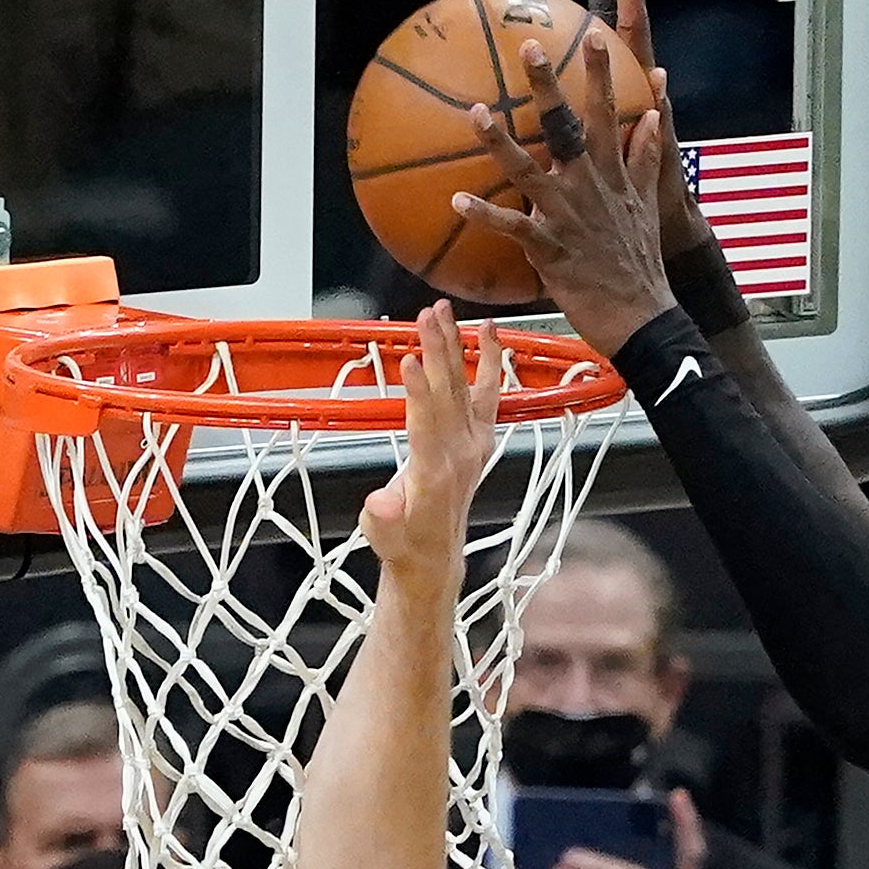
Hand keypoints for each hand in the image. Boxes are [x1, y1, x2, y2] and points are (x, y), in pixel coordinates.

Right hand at [357, 302, 503, 579]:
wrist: (434, 556)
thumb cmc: (404, 543)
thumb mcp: (384, 537)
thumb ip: (383, 518)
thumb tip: (380, 503)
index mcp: (434, 472)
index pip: (425, 423)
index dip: (417, 392)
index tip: (408, 360)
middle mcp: (460, 453)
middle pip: (447, 393)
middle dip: (436, 351)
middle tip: (427, 315)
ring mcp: (473, 444)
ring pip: (463, 385)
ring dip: (454, 346)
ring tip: (444, 312)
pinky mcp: (480, 438)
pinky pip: (488, 394)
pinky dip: (488, 363)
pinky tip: (486, 333)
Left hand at [461, 28, 676, 358]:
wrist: (642, 315)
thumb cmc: (639, 261)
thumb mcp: (651, 202)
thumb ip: (649, 153)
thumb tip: (655, 109)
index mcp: (612, 173)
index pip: (608, 112)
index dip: (601, 73)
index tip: (592, 35)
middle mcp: (589, 186)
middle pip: (565, 127)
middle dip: (548, 86)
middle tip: (527, 47)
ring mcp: (568, 215)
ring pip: (529, 170)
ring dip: (500, 142)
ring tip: (475, 112)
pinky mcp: (551, 249)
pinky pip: (512, 227)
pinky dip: (485, 215)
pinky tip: (457, 199)